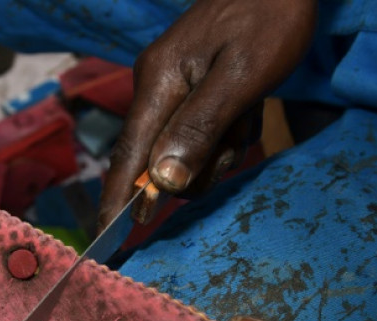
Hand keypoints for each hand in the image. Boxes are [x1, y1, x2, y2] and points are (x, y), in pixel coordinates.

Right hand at [99, 0, 315, 228]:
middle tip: (236, 136)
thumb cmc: (268, 19)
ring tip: (246, 116)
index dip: (117, 202)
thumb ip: (200, 128)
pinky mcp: (189, 89)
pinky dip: (225, 132)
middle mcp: (154, 89)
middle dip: (197, 167)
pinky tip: (246, 109)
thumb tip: (164, 183)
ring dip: (218, 149)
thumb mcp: (242, 76)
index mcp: (158, 84)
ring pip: (183, 151)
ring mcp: (170, 89)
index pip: (128, 157)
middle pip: (158, 161)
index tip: (107, 242)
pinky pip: (199, 132)